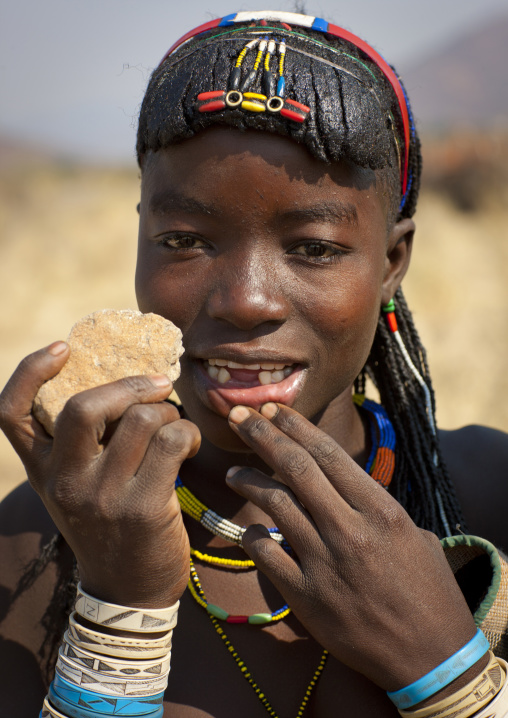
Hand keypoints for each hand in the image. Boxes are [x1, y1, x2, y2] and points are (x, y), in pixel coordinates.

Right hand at [0, 342, 200, 606]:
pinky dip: (188, 432)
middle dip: (129, 385)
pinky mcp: (143, 508)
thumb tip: (126, 385)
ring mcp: (103, 496)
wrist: (129, 591)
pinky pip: (172, 441)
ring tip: (174, 425)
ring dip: (168, 411)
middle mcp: (65, 481)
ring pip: (140, 418)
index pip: (12, 413)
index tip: (62, 347)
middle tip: (156, 385)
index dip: (30, 372)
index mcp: (44, 471)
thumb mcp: (79, 487)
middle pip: (84, 407)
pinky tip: (189, 444)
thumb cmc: (109, 525)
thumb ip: (86, 445)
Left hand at [226, 403, 477, 691]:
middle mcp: (350, 530)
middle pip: (296, 469)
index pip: (329, 454)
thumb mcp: (415, 536)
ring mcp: (325, 563)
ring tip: (232, 471)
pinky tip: (250, 530)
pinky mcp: (306, 597)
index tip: (273, 409)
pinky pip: (267, 554)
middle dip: (263, 435)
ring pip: (276, 505)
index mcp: (381, 510)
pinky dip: (254, 537)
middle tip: (238, 416)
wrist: (430, 657)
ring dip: (249, 480)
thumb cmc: (430, 593)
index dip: (295, 426)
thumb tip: (347, 488)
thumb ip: (377, 508)